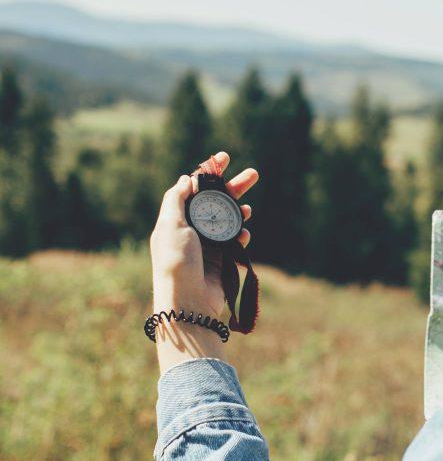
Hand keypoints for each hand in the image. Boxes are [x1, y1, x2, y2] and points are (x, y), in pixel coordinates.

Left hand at [149, 151, 257, 371]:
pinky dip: (241, 236)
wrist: (188, 302)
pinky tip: (244, 235)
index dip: (209, 173)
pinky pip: (235, 242)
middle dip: (234, 188)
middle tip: (254, 174)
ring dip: (240, 212)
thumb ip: (177, 199)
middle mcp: (192, 230)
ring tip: (250, 208)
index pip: (194, 189)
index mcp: (176, 219)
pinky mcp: (222, 261)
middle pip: (216, 202)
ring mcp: (208, 246)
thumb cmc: (176, 263)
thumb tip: (186, 178)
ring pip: (228, 220)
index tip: (224, 158)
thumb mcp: (171, 225)